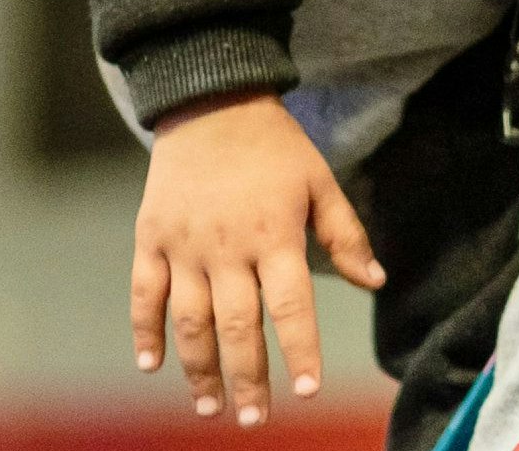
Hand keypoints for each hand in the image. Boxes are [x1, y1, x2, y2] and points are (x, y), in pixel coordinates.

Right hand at [133, 91, 384, 426]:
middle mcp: (227, 247)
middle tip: (253, 419)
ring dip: (199, 368)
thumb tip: (375, 281)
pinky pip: (143, 293)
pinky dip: (144, 330)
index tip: (307, 391)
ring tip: (210, 407)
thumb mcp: (319, 181)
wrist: (210, 99)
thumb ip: (345, 235)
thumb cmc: (274, 145)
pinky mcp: (150, 237)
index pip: (291, 306)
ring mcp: (184, 244)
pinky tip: (151, 365)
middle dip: (247, 379)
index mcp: (274, 235)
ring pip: (189, 320)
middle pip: (238, 326)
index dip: (300, 351)